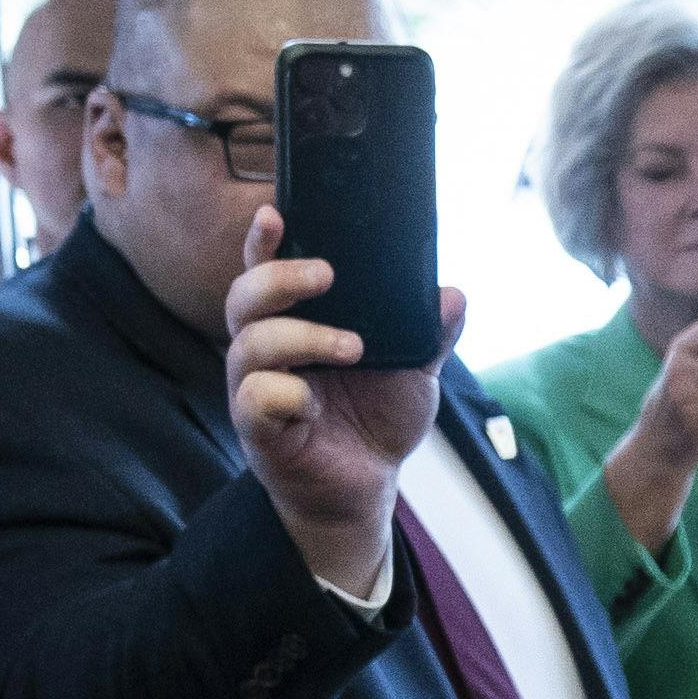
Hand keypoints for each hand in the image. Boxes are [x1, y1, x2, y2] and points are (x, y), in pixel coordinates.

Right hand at [224, 209, 444, 594]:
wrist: (368, 485)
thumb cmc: (377, 419)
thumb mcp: (414, 372)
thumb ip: (431, 334)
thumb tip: (453, 294)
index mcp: (295, 323)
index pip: (266, 271)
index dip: (263, 241)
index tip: (276, 214)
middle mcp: (265, 349)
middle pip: (244, 297)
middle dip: (279, 278)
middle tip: (327, 276)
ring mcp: (255, 387)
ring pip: (249, 344)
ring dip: (302, 337)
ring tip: (353, 348)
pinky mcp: (258, 428)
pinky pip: (254, 398)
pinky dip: (287, 394)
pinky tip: (313, 403)